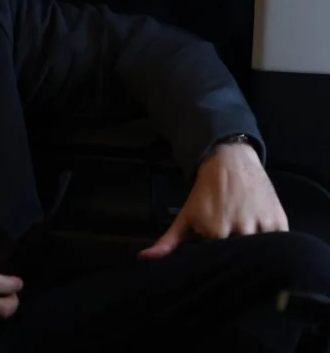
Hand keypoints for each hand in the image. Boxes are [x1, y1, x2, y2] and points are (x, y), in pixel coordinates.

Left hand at [139, 143, 288, 258]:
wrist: (230, 162)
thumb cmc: (206, 192)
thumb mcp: (186, 215)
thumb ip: (168, 241)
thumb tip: (145, 259)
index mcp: (215, 232)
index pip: (217, 261)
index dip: (216, 262)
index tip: (215, 261)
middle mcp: (240, 230)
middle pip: (239, 260)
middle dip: (235, 261)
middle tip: (232, 255)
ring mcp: (262, 226)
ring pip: (261, 255)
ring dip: (255, 256)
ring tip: (247, 250)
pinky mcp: (279, 222)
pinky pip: (279, 246)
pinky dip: (273, 249)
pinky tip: (265, 247)